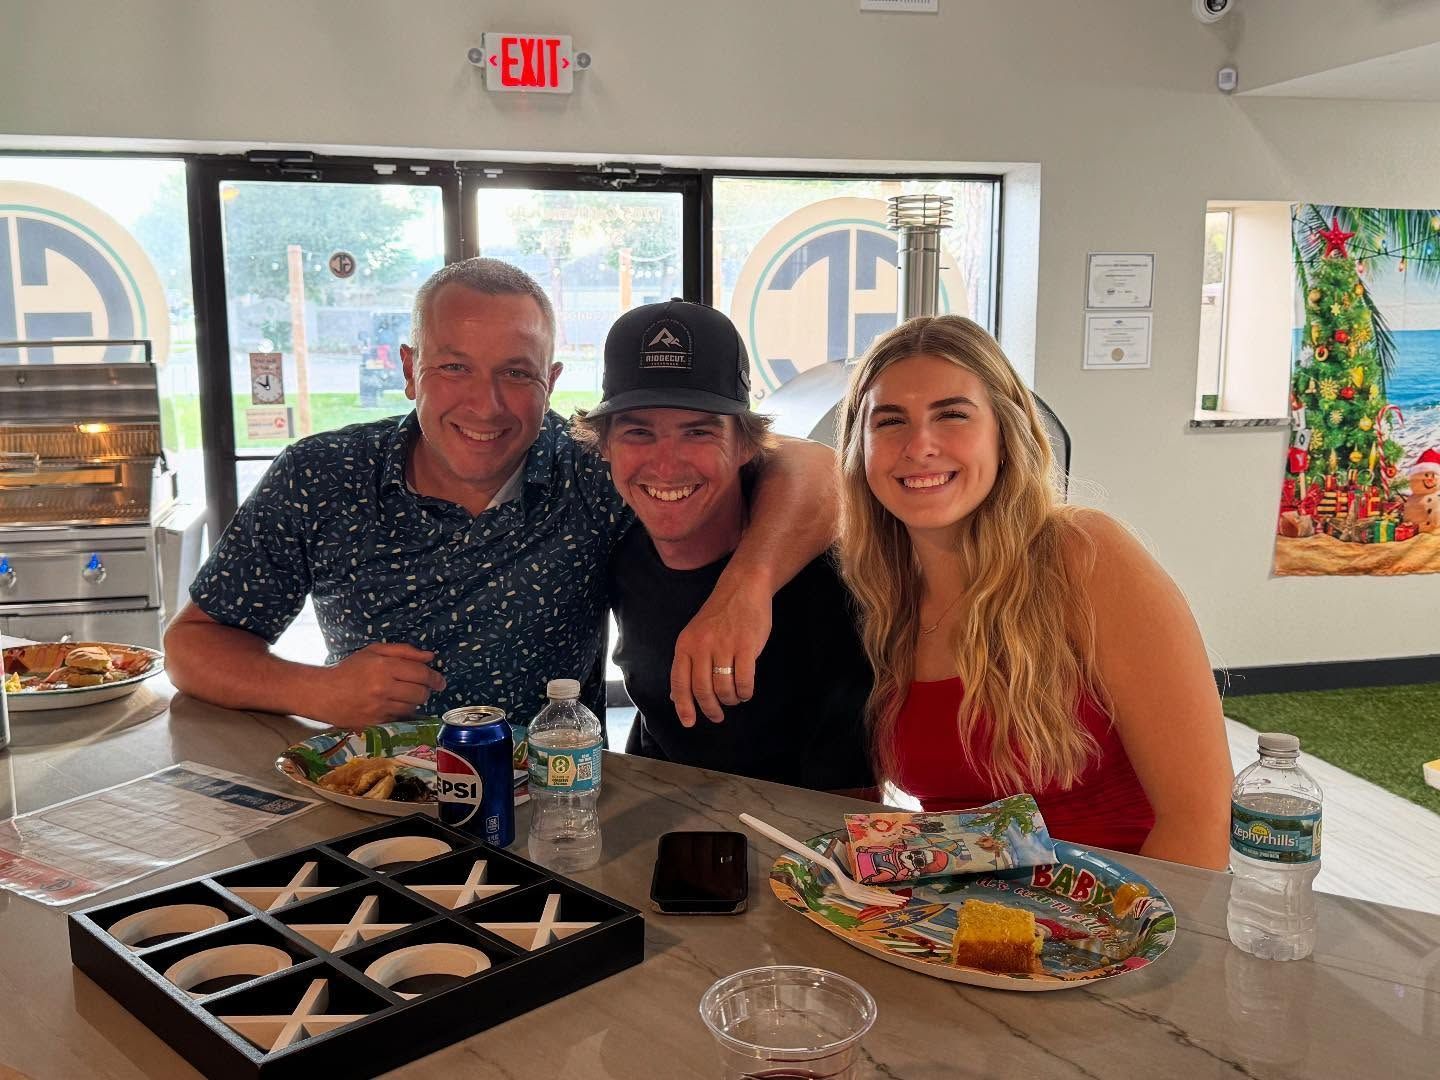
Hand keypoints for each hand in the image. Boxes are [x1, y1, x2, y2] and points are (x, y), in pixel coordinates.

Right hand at [311, 643, 445, 728]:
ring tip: (404, 695)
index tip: (440, 681)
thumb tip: (430, 657)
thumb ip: (404, 651)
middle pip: (421, 693)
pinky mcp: (375, 723)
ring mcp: (379, 708)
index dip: (435, 678)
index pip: (421, 674)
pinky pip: (400, 718)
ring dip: (414, 702)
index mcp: (384, 667)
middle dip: (426, 690)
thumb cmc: (349, 669)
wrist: (323, 693)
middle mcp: (383, 688)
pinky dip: (402, 712)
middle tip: (422, 688)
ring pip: (412, 707)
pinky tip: (394, 706)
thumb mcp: (374, 651)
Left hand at [670, 583, 772, 726]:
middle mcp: (701, 646)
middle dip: (710, 709)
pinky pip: (744, 681)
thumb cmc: (719, 615)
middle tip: (718, 715)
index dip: (683, 706)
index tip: (689, 722)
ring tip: (734, 698)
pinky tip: (746, 692)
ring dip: (730, 700)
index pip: (680, 682)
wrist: (743, 588)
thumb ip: (687, 665)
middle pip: (703, 690)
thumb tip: (676, 697)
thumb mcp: (695, 635)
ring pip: (724, 688)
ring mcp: (724, 646)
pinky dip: (745, 692)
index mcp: (685, 645)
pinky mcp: (746, 646)